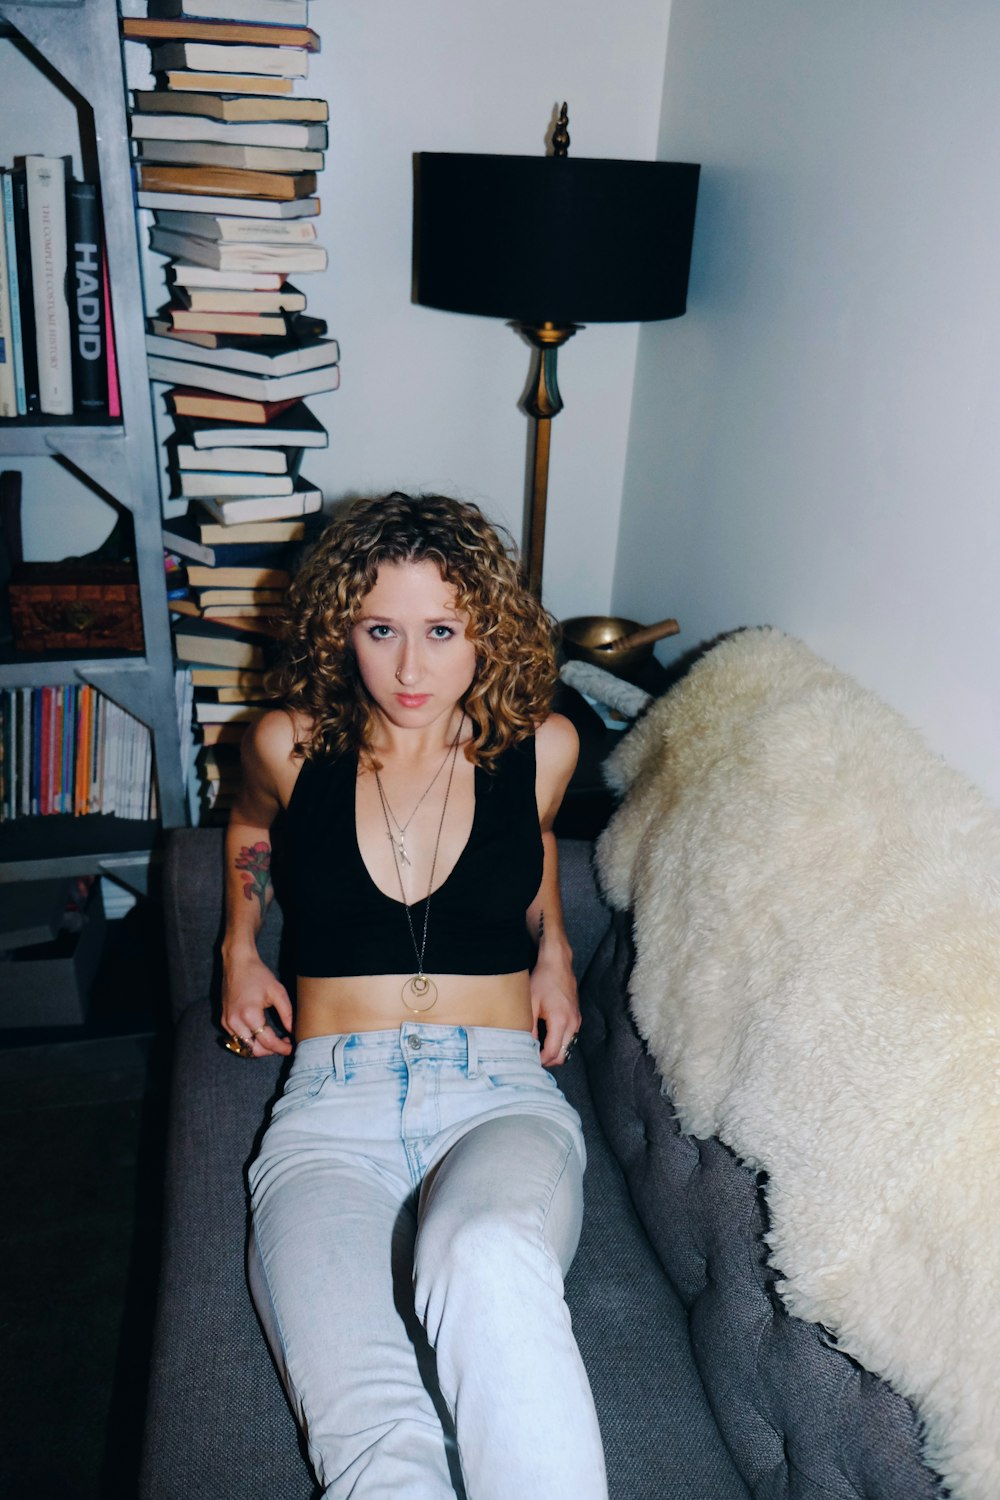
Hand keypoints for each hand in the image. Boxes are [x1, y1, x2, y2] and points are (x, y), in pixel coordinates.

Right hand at [221, 951, 292, 1057]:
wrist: (237, 962)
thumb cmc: (258, 974)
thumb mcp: (278, 992)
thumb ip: (287, 1014)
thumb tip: (293, 1031)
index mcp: (250, 1015)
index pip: (267, 1042)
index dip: (281, 1048)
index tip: (292, 1047)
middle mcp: (235, 1022)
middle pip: (254, 1050)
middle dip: (270, 1051)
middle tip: (284, 1043)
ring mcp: (227, 1022)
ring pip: (244, 1047)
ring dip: (259, 1048)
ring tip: (274, 1039)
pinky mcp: (224, 1020)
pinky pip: (236, 1039)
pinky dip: (249, 1041)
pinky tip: (260, 1033)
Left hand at [530, 946, 580, 1067]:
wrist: (558, 964)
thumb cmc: (543, 980)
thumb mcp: (531, 1004)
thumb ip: (530, 1028)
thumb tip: (527, 1046)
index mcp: (561, 1020)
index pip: (553, 1053)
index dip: (540, 1060)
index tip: (528, 1060)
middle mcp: (573, 1023)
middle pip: (563, 1056)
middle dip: (548, 1060)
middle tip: (532, 1057)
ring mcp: (577, 1021)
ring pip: (568, 1048)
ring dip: (554, 1052)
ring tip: (537, 1048)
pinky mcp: (576, 1018)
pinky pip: (570, 1038)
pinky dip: (559, 1043)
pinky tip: (546, 1037)